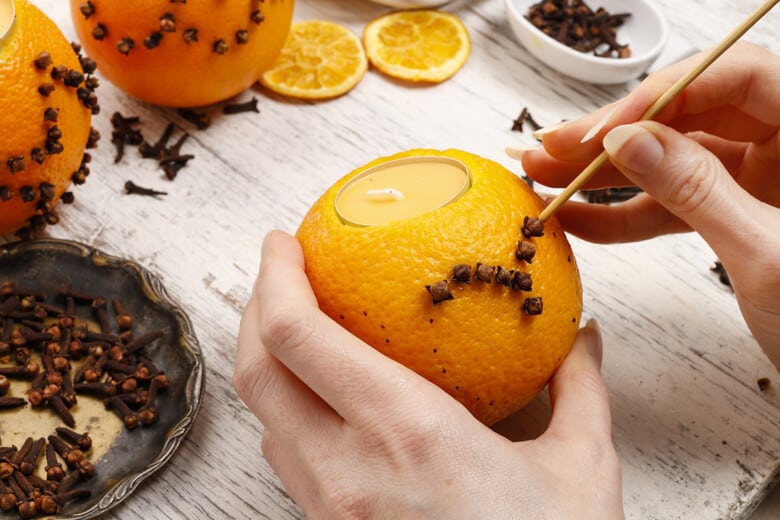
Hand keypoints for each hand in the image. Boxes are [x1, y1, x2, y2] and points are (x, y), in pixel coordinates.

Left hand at [234, 230, 623, 519]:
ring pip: (265, 416)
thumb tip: (581, 335)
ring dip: (268, 359)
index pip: (301, 338)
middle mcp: (348, 470)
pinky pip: (286, 456)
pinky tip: (324, 397)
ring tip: (296, 324)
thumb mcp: (581, 469)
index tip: (284, 240)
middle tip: (282, 270)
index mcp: (407, 435)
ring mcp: (329, 508)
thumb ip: (578, 389)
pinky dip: (288, 409)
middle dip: (256, 307)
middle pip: (258, 370)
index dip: (275, 278)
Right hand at [517, 42, 779, 369]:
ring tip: (545, 179)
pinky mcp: (731, 215)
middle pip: (688, 115)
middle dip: (614, 134)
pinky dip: (622, 215)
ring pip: (668, 160)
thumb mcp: (764, 255)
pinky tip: (577, 222)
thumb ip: (695, 192)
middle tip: (552, 148)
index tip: (605, 130)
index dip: (665, 93)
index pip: (734, 77)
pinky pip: (669, 205)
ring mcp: (754, 182)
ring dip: (603, 173)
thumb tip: (626, 141)